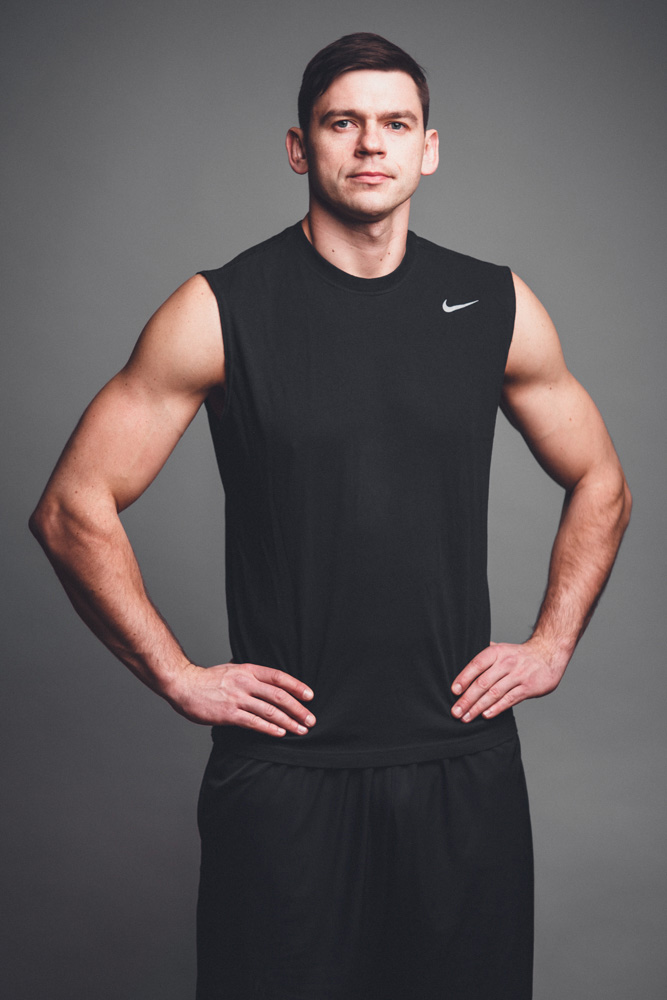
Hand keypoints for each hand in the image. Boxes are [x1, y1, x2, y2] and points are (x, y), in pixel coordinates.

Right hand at [167, 661, 315, 736]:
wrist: (184, 685)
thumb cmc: (209, 680)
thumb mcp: (233, 670)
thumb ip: (251, 675)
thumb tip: (269, 682)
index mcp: (248, 670)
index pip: (279, 677)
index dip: (297, 686)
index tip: (310, 696)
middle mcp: (245, 682)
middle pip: (279, 696)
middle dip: (298, 709)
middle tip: (310, 719)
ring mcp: (237, 698)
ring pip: (270, 711)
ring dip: (288, 722)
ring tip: (300, 730)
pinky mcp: (229, 714)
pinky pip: (254, 722)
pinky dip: (269, 728)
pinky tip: (280, 733)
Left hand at [450, 639, 566, 722]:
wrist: (548, 654)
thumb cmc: (518, 655)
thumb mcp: (501, 648)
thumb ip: (483, 656)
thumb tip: (460, 659)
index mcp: (497, 652)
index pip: (476, 664)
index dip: (464, 678)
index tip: (454, 691)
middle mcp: (507, 663)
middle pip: (483, 682)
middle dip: (467, 699)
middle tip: (456, 711)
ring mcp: (518, 675)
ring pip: (494, 693)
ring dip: (478, 707)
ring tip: (466, 717)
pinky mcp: (528, 688)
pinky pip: (510, 699)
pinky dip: (497, 708)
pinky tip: (486, 715)